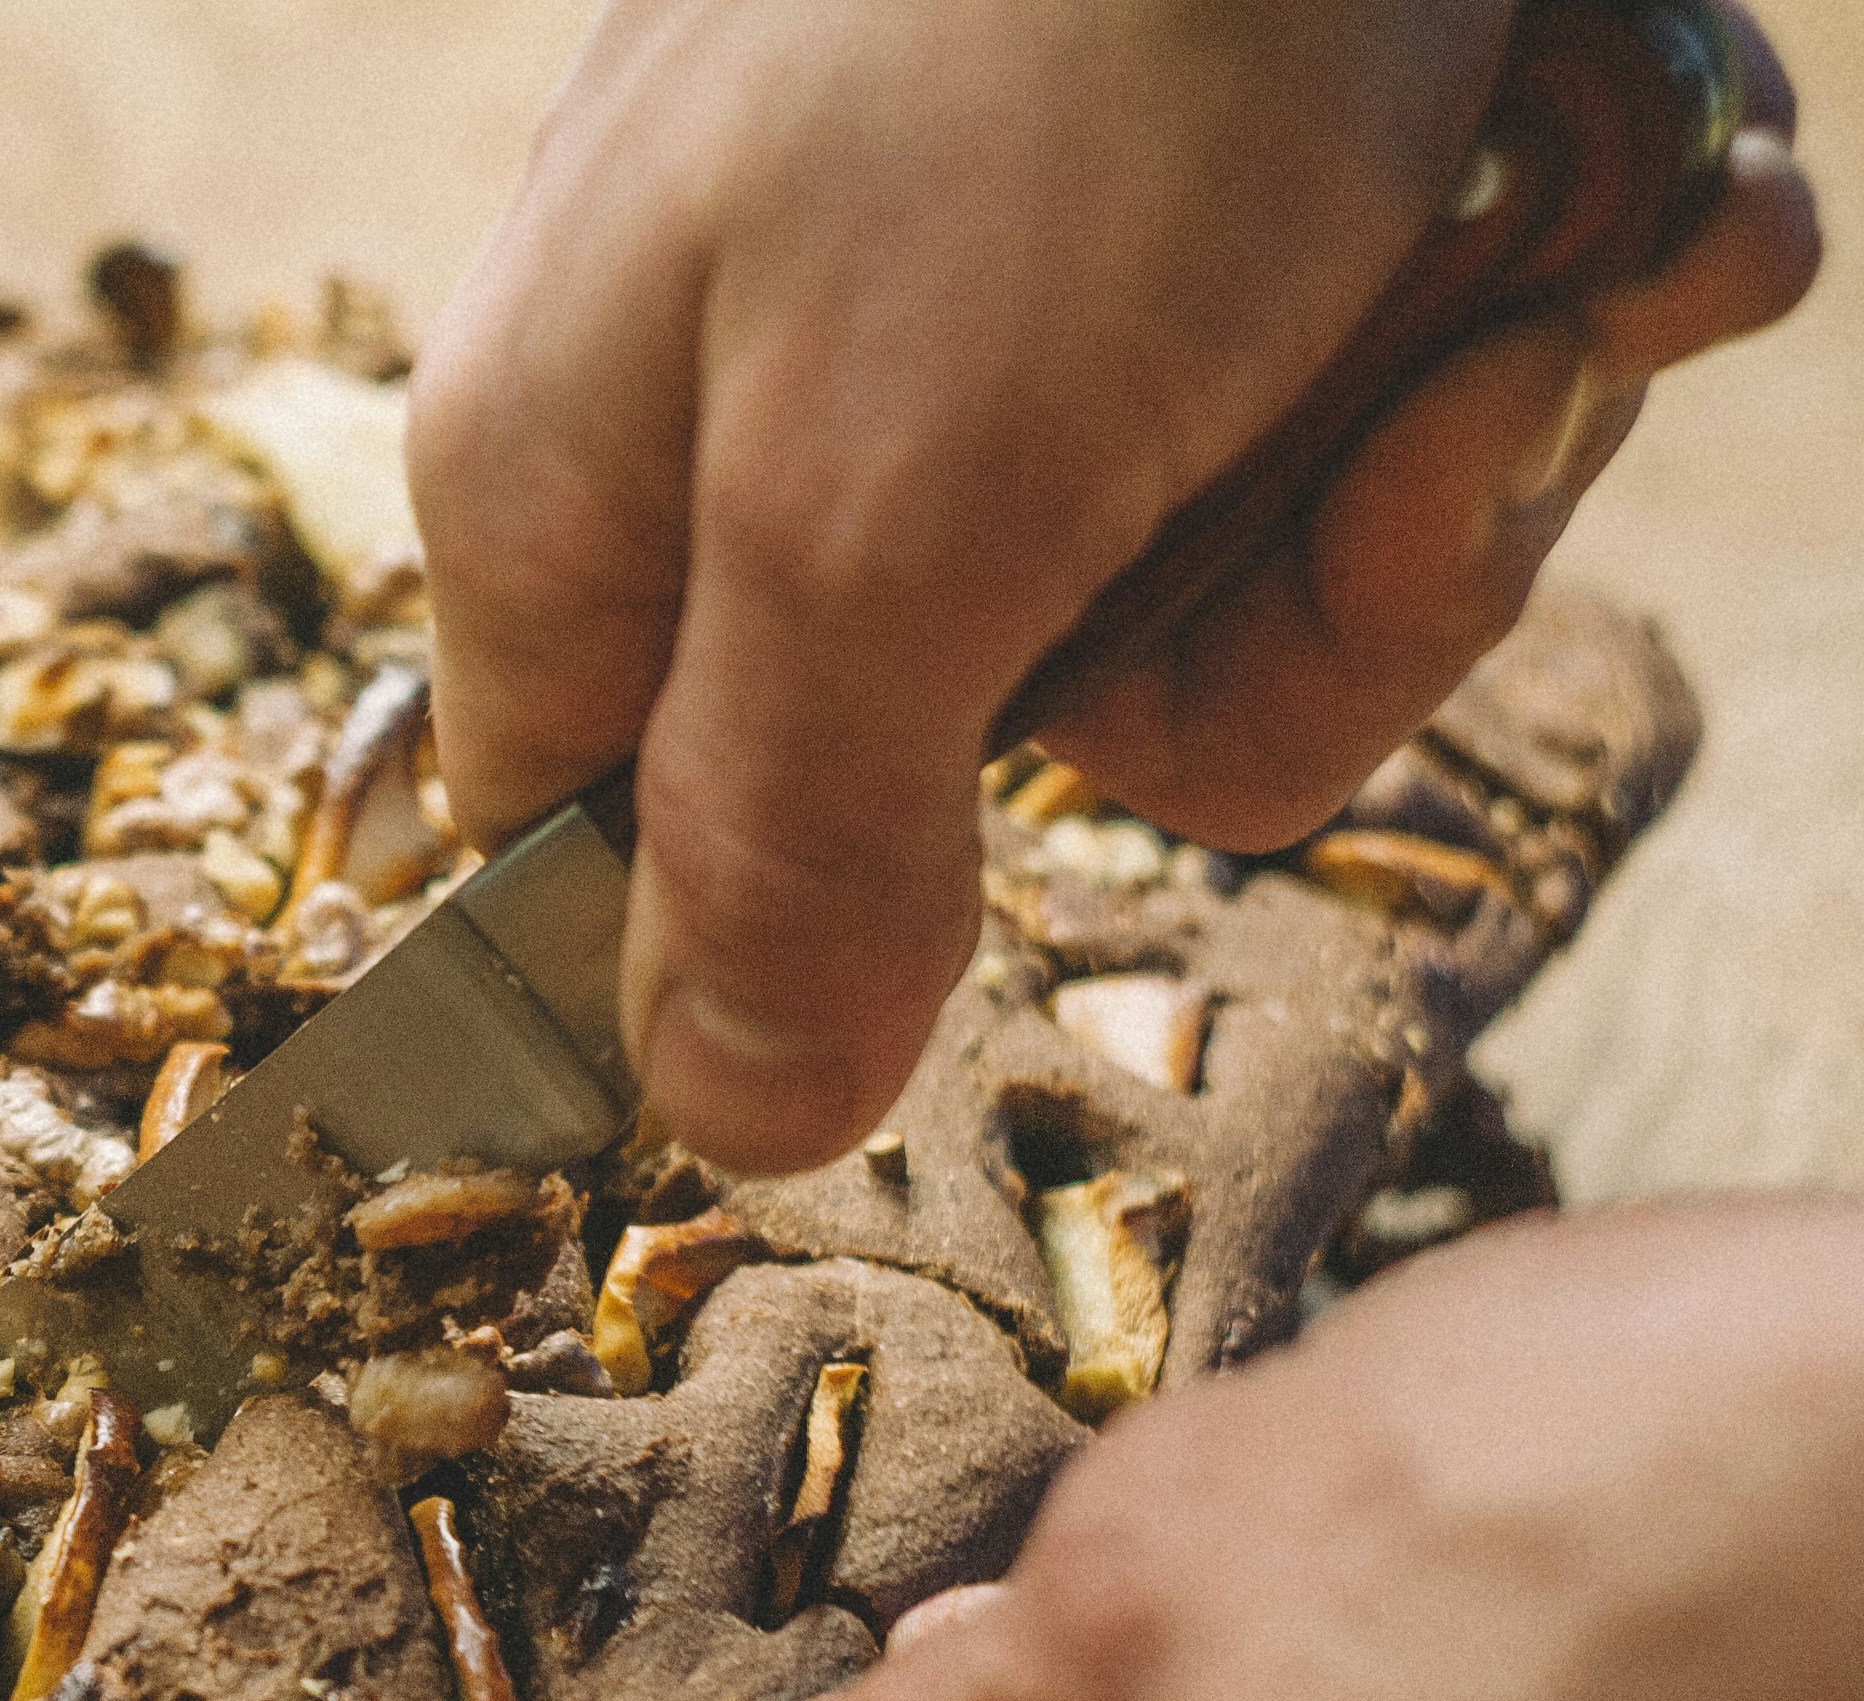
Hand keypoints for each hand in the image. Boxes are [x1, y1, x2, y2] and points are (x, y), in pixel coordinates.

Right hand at [411, 0, 1818, 1173]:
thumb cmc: (1045, 36)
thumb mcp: (887, 493)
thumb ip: (788, 835)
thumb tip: (712, 1126)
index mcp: (586, 498)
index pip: (585, 875)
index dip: (765, 947)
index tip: (932, 932)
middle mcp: (778, 435)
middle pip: (1011, 774)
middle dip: (1262, 625)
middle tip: (1353, 424)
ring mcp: (1009, 337)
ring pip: (1248, 615)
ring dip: (1442, 456)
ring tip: (1512, 232)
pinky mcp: (1210, 247)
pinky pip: (1380, 436)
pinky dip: (1531, 318)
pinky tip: (1581, 182)